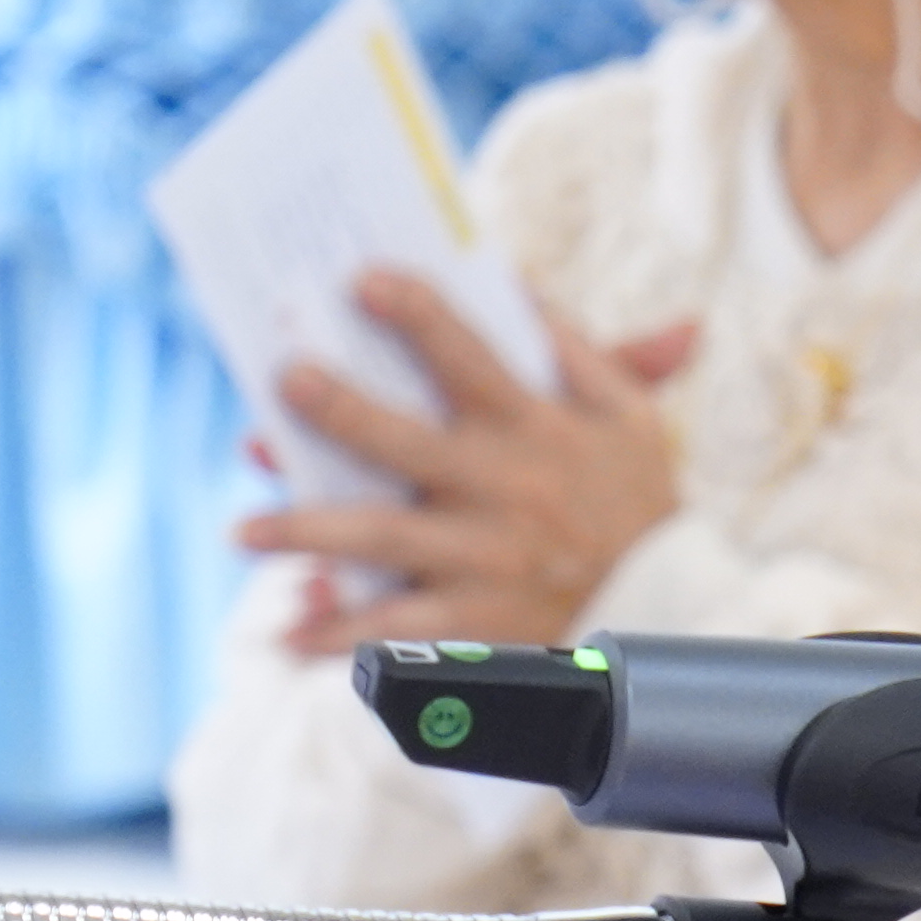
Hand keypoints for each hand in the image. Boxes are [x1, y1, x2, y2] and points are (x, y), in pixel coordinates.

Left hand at [239, 276, 696, 657]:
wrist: (674, 616)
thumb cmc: (640, 504)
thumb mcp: (631, 419)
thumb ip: (581, 349)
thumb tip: (518, 282)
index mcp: (537, 430)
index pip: (472, 359)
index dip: (419, 314)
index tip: (365, 281)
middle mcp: (505, 492)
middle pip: (408, 446)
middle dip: (344, 412)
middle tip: (288, 380)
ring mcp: (485, 561)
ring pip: (385, 541)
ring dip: (310, 533)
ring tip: (245, 531)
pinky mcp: (478, 624)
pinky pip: (399, 633)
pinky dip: (341, 639)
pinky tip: (287, 636)